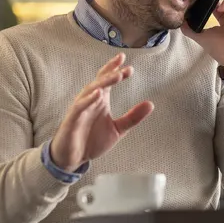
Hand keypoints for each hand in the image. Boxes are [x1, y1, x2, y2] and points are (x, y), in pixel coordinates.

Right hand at [49, 54, 153, 171]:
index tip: (128, 63)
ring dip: (103, 82)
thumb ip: (132, 117)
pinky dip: (88, 99)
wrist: (73, 159)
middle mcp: (89, 101)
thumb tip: (151, 104)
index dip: (115, 70)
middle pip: (99, 81)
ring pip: (90, 90)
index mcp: (100, 100)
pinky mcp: (72, 120)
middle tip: (124, 66)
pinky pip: (80, 107)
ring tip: (116, 75)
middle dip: (111, 72)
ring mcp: (80, 109)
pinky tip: (98, 94)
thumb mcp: (117, 129)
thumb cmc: (92, 141)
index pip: (107, 80)